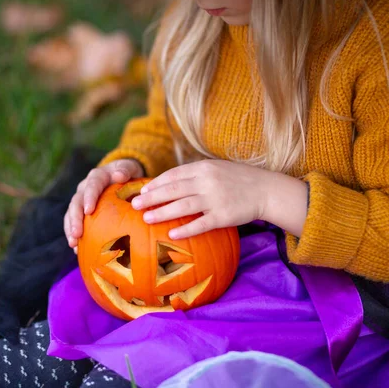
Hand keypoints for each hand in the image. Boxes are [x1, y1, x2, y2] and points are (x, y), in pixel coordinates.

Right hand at [64, 159, 144, 252]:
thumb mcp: (129, 168)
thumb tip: (119, 175)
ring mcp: (81, 199)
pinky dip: (74, 234)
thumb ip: (125, 170)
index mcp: (97, 177)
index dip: (89, 197)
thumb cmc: (128, 174)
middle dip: (75, 218)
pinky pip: (73, 222)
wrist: (120, 175)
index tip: (89, 211)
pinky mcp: (80, 211)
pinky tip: (77, 250)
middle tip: (77, 233)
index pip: (92, 185)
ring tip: (73, 244)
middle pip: (76, 202)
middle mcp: (85, 187)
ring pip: (71, 213)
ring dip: (70, 228)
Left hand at [130, 160, 273, 238]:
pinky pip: (200, 224)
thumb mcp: (216, 169)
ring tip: (146, 218)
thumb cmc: (238, 180)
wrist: (266, 190)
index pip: (173, 175)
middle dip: (152, 198)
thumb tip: (168, 184)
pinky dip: (185, 228)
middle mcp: (207, 181)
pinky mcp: (223, 216)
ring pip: (183, 205)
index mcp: (203, 168)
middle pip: (173, 189)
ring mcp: (215, 198)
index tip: (142, 192)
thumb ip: (194, 174)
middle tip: (134, 205)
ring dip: (162, 212)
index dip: (156, 184)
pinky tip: (171, 233)